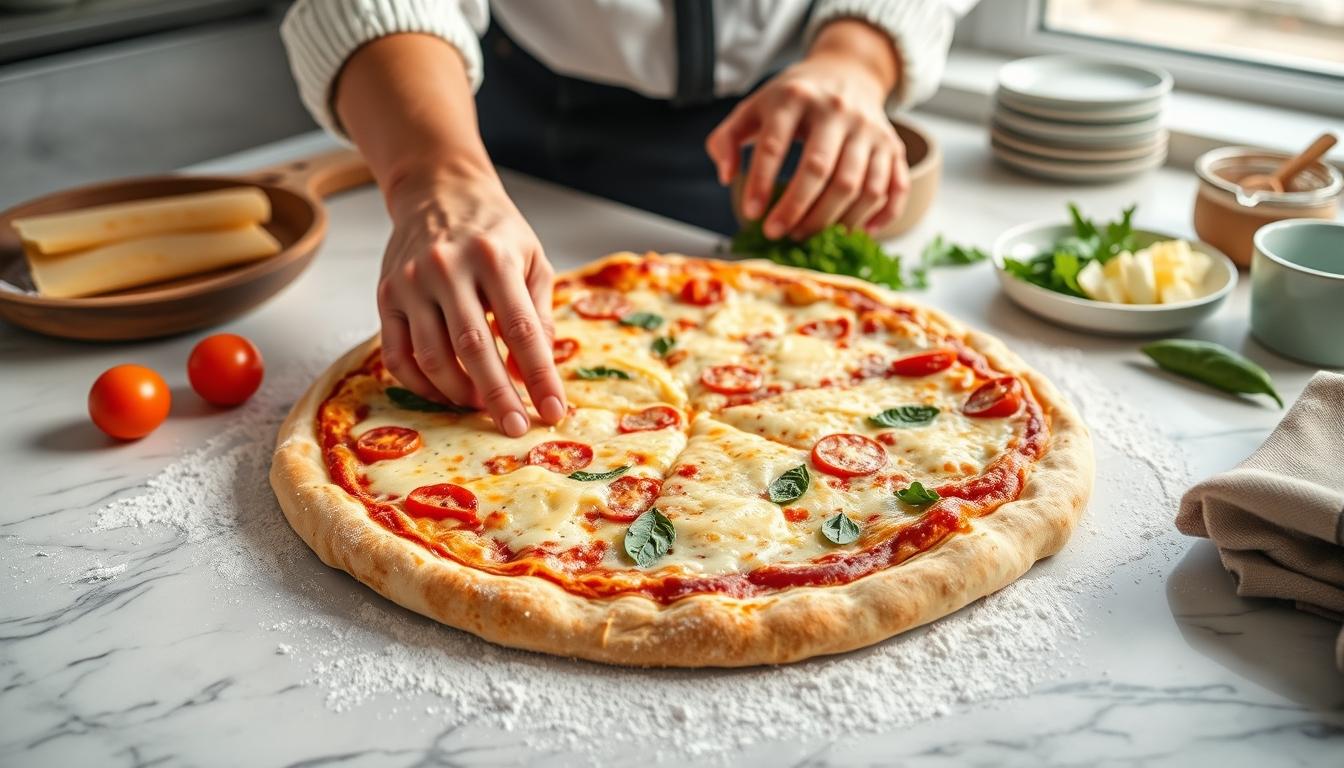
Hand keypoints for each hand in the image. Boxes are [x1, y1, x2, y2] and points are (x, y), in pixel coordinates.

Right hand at [376, 165, 566, 436]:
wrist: (438, 190)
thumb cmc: (494, 230)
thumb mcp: (532, 259)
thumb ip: (539, 313)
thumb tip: (537, 370)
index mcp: (493, 257)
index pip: (521, 329)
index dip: (539, 375)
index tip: (553, 411)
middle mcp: (447, 268)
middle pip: (473, 349)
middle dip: (497, 396)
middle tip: (515, 427)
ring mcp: (410, 283)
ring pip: (432, 357)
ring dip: (459, 393)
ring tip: (482, 405)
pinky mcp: (385, 295)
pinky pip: (397, 355)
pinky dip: (421, 384)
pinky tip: (446, 392)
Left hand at [705, 20, 907, 239]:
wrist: (849, 70)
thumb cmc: (793, 99)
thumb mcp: (753, 107)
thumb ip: (728, 139)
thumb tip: (726, 177)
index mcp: (795, 97)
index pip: (775, 145)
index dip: (760, 183)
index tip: (751, 213)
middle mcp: (838, 110)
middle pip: (820, 170)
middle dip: (796, 209)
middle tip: (777, 233)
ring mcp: (871, 129)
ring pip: (858, 186)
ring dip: (830, 220)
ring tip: (804, 233)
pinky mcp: (894, 146)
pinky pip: (895, 188)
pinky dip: (880, 216)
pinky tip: (855, 234)